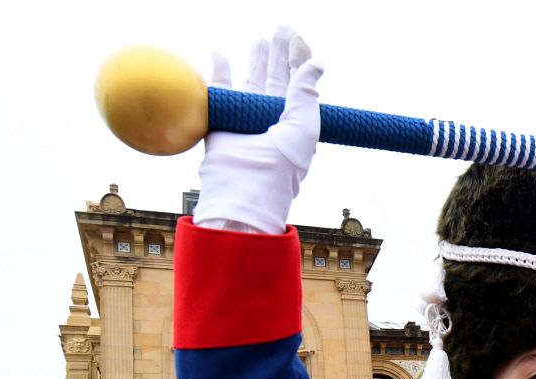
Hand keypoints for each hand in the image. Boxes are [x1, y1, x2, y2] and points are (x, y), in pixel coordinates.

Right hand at [193, 27, 322, 233]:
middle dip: (278, 55)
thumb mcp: (304, 126)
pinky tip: (220, 54)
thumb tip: (316, 63)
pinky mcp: (223, 123)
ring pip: (251, 83)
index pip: (299, 85)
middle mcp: (272, 121)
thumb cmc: (281, 165)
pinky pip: (220, 93)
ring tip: (259, 41)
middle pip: (276, 80)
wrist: (246, 190)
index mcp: (295, 123)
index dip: (299, 60)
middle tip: (281, 30)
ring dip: (255, 61)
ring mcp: (248, 122)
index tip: (298, 38)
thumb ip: (306, 93)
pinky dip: (220, 73)